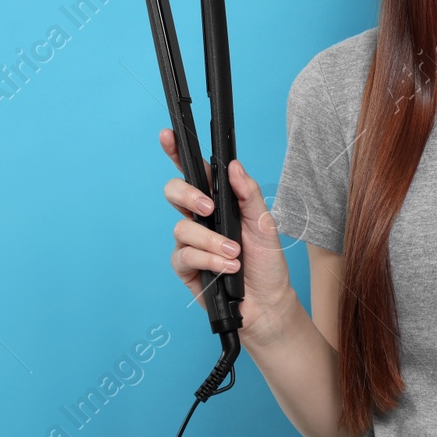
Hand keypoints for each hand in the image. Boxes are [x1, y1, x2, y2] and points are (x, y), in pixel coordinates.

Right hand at [160, 128, 295, 344]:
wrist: (268, 301)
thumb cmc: (266, 261)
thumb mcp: (265, 224)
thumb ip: (249, 194)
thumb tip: (234, 167)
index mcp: (218, 202)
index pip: (195, 173)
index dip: (178, 153)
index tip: (168, 136)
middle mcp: (200, 219)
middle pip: (175, 193)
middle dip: (187, 195)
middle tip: (208, 208)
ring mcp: (190, 243)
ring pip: (182, 228)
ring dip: (211, 240)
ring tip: (234, 253)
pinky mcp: (186, 267)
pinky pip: (185, 255)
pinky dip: (208, 259)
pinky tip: (227, 267)